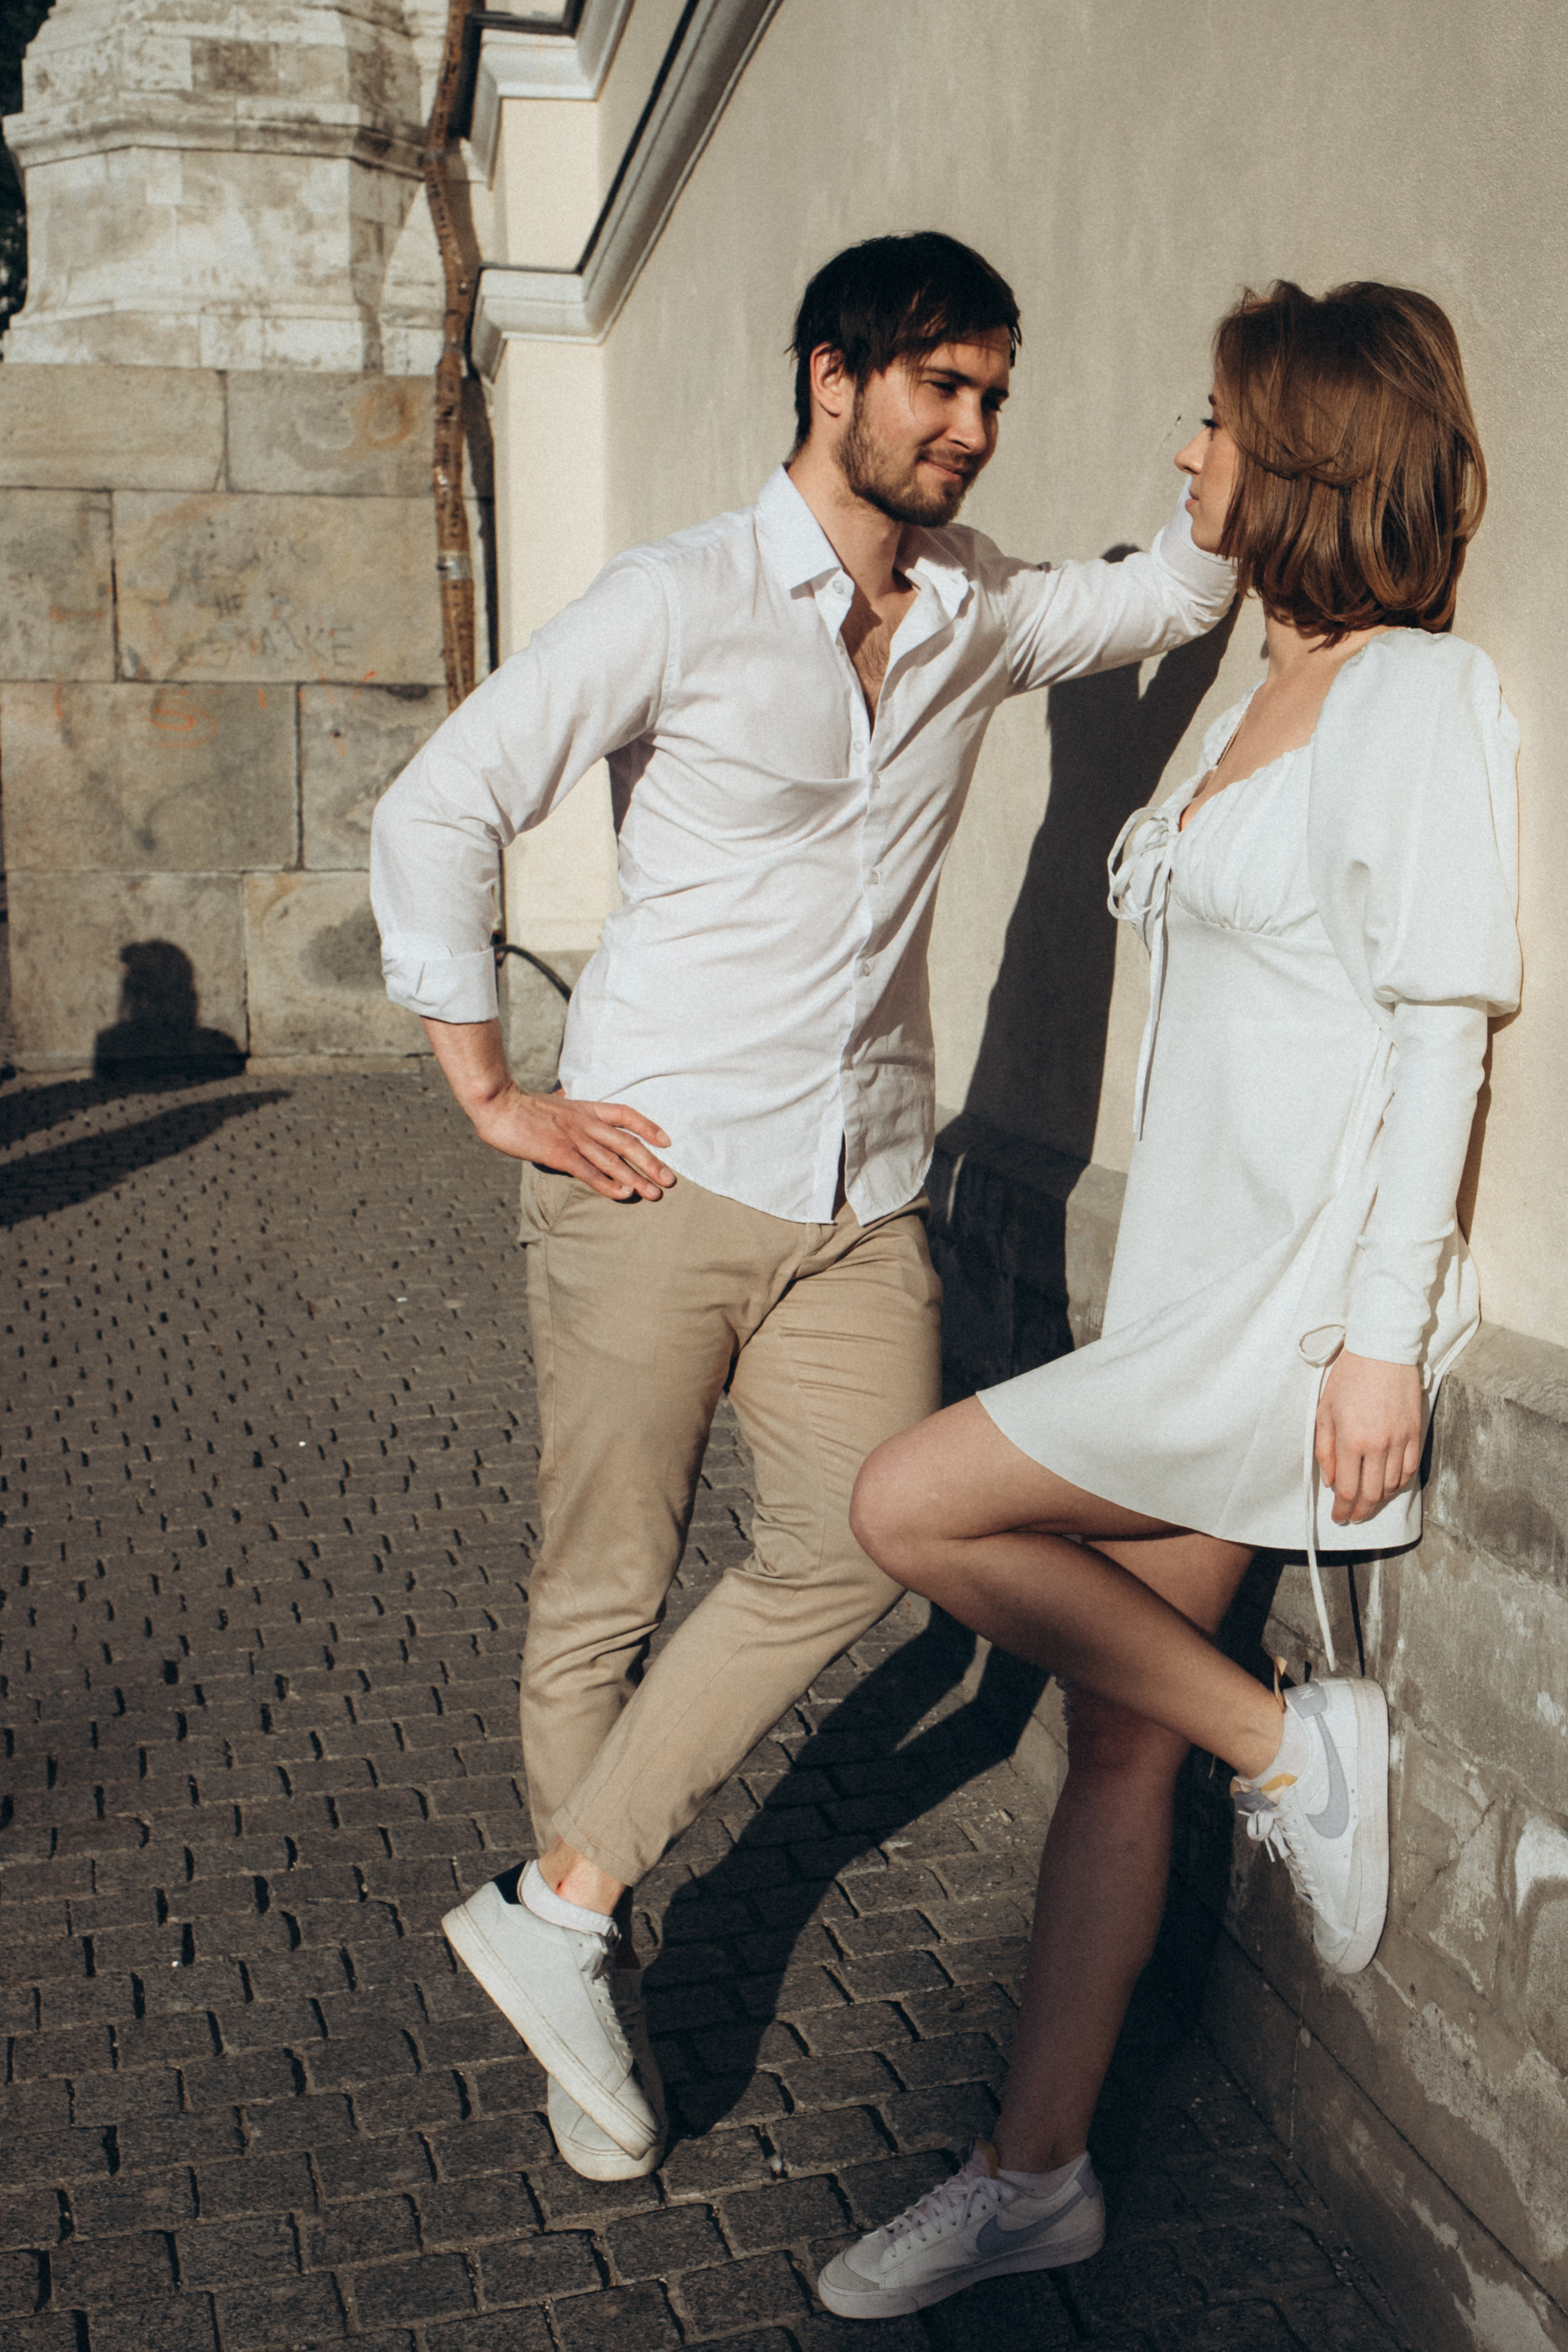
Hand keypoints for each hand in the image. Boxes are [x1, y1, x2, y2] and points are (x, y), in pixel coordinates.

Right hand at [422, 1017, 674, 1199]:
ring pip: (613, 1160)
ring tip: (655, 1193)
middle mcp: (585, 1122)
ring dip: (636, 1178)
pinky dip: (608, 1184)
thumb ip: (565, 1103)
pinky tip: (623, 1195)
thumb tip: (565, 1095)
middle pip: (627, 1142)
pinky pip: (589, 1172)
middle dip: (651, 1162)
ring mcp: (573, 1138)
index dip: (649, 1127)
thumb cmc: (521, 1106)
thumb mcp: (552, 1101)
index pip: (626, 1114)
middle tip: (670, 1180)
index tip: (667, 1142)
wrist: (498, 1105)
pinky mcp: (558, 1153)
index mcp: (585, 1108)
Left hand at [1315, 1352, 1422, 1525]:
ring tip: (1367, 1501)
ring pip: (1392, 1485)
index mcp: (1351, 1440)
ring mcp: (1400, 1440)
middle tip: (1352, 1516)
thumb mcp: (1324, 1411)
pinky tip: (1388, 1485)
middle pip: (1371, 1494)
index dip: (1342, 1509)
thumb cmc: (1348, 1378)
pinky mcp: (1415, 1432)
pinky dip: (1398, 1483)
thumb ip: (1324, 1450)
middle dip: (1360, 1511)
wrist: (1382, 1351)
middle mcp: (1378, 1445)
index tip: (1338, 1517)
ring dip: (1379, 1499)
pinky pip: (1409, 1469)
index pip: (1347, 1488)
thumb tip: (1329, 1481)